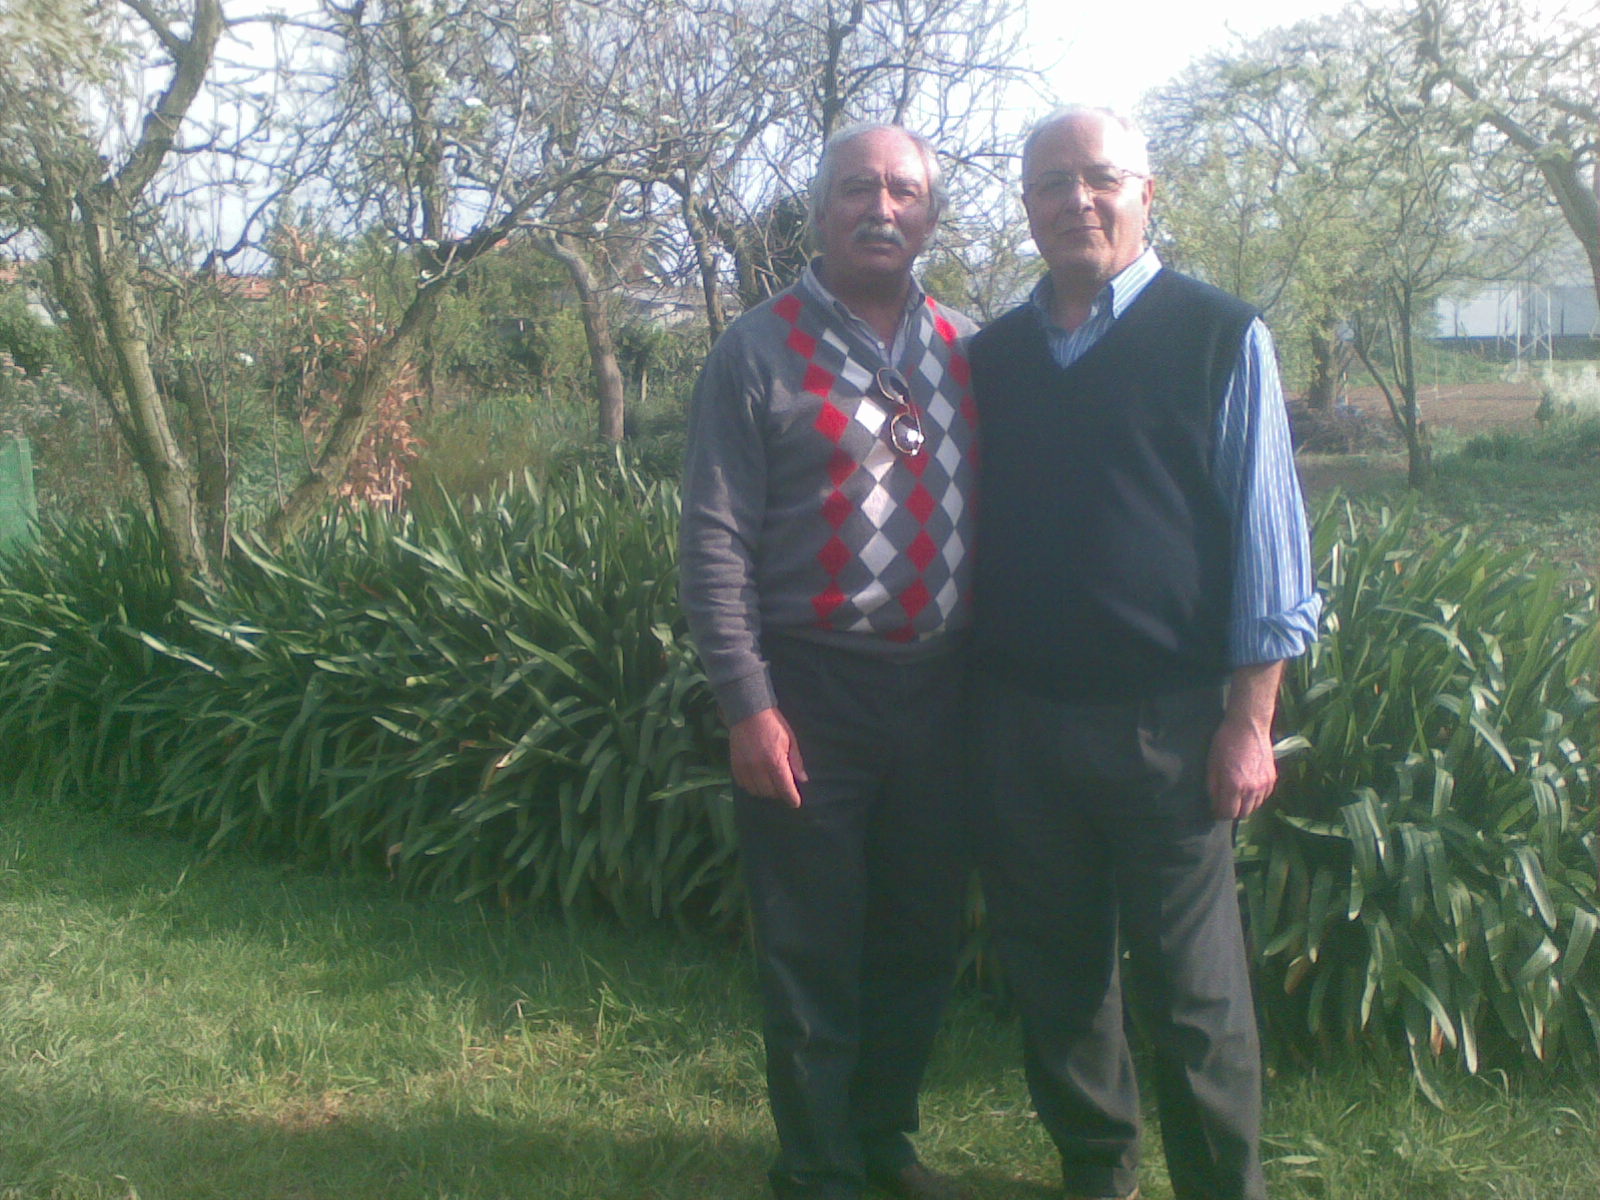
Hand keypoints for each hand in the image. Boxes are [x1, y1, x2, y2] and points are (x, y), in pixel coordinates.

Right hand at [728, 707, 807, 807]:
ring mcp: (745, 768)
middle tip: (783, 786)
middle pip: (770, 792)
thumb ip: (796, 761)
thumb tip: (802, 779)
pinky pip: (743, 785)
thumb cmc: (774, 723)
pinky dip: (751, 785)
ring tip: (770, 783)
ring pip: (756, 791)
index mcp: (775, 761)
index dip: (792, 798)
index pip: (785, 788)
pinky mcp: (735, 766)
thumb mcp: (790, 739)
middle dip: (779, 793)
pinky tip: (757, 779)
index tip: (795, 802)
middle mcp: (759, 768)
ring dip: (765, 791)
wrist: (748, 711)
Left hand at [1207, 660, 1285, 819]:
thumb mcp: (1212, 765)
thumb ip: (1213, 788)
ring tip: (1237, 795)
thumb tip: (1214, 803)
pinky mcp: (1272, 779)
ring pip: (1255, 807)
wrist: (1248, 726)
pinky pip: (1264, 797)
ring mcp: (1264, 785)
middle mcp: (1252, 789)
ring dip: (1245, 805)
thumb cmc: (1225, 743)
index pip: (1229, 813)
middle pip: (1243, 814)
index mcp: (1234, 786)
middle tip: (1226, 803)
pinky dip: (1256, 797)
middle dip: (1233, 812)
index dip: (1220, 813)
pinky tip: (1248, 788)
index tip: (1216, 809)